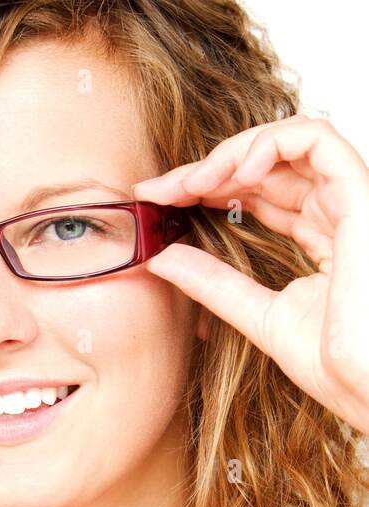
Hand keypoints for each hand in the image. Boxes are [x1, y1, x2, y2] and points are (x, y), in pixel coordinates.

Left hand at [132, 114, 368, 433]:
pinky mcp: (360, 197)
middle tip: (158, 191)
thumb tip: (160, 257)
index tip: (158, 201)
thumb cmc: (338, 366)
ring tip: (191, 182)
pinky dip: (270, 141)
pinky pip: (317, 139)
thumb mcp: (258, 315)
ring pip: (289, 141)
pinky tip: (232, 170)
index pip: (259, 193)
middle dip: (206, 171)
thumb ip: (214, 283)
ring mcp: (350, 201)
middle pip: (267, 165)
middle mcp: (337, 213)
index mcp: (321, 237)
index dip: (207, 189)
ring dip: (232, 152)